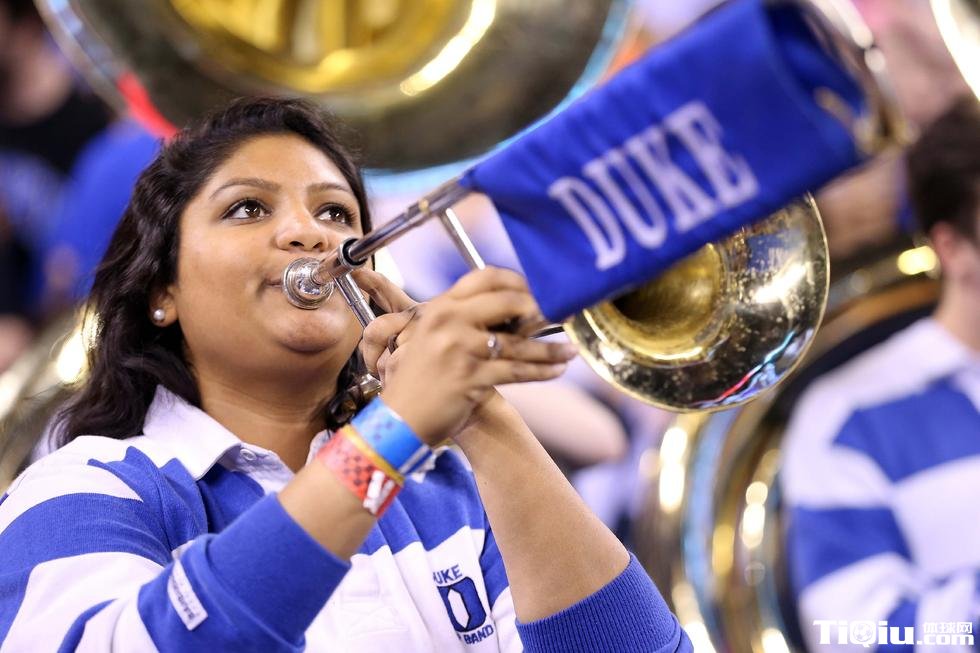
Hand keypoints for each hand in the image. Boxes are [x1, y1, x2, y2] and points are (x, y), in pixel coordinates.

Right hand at [358, 267, 576, 445]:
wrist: (400, 420)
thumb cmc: (419, 381)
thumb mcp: (431, 338)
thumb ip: (462, 319)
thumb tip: (512, 308)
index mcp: (440, 307)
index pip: (484, 277)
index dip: (517, 282)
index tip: (537, 292)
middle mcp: (449, 322)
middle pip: (507, 302)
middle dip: (540, 308)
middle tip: (561, 315)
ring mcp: (460, 350)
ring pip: (518, 342)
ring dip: (550, 347)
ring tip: (570, 349)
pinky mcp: (471, 378)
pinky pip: (517, 371)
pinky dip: (542, 370)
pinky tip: (558, 369)